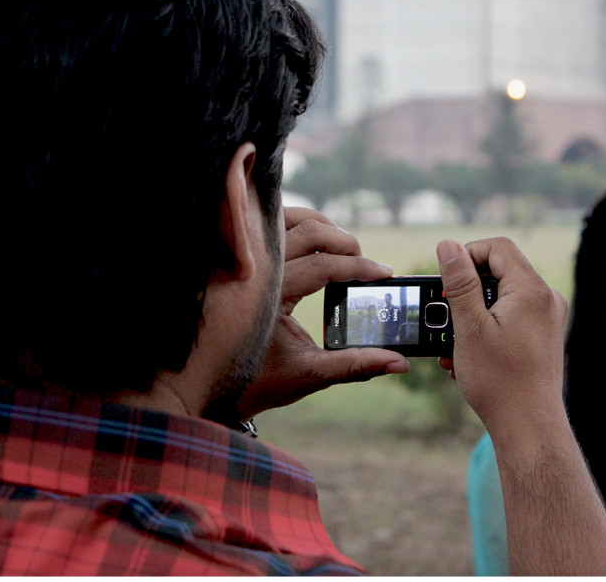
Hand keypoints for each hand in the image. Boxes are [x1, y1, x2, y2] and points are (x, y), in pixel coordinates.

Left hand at [234, 208, 409, 418]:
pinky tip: (313, 244)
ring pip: (287, 219)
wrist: (206, 385)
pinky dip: (295, 226)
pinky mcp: (237, 259)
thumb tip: (399, 362)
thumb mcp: (309, 374)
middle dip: (345, 242)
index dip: (360, 267)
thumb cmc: (254, 382)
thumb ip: (356, 365)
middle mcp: (253, 271)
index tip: (385, 273)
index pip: (323, 266)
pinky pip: (269, 227)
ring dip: (321, 226)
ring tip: (344, 249)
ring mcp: (243, 261)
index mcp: (269, 296)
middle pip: (309, 231)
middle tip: (366, 263)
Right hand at [434, 237, 567, 439]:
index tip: (446, 282)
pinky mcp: (544, 335)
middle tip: (447, 315)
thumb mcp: (470, 327)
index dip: (467, 256)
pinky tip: (470, 353)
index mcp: (532, 291)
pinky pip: (511, 316)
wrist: (528, 426)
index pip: (497, 248)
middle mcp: (547, 299)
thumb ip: (460, 282)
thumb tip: (448, 245)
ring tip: (455, 343)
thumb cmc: (500, 381)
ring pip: (502, 296)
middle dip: (467, 290)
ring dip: (474, 312)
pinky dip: (488, 326)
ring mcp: (548, 318)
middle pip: (500, 271)